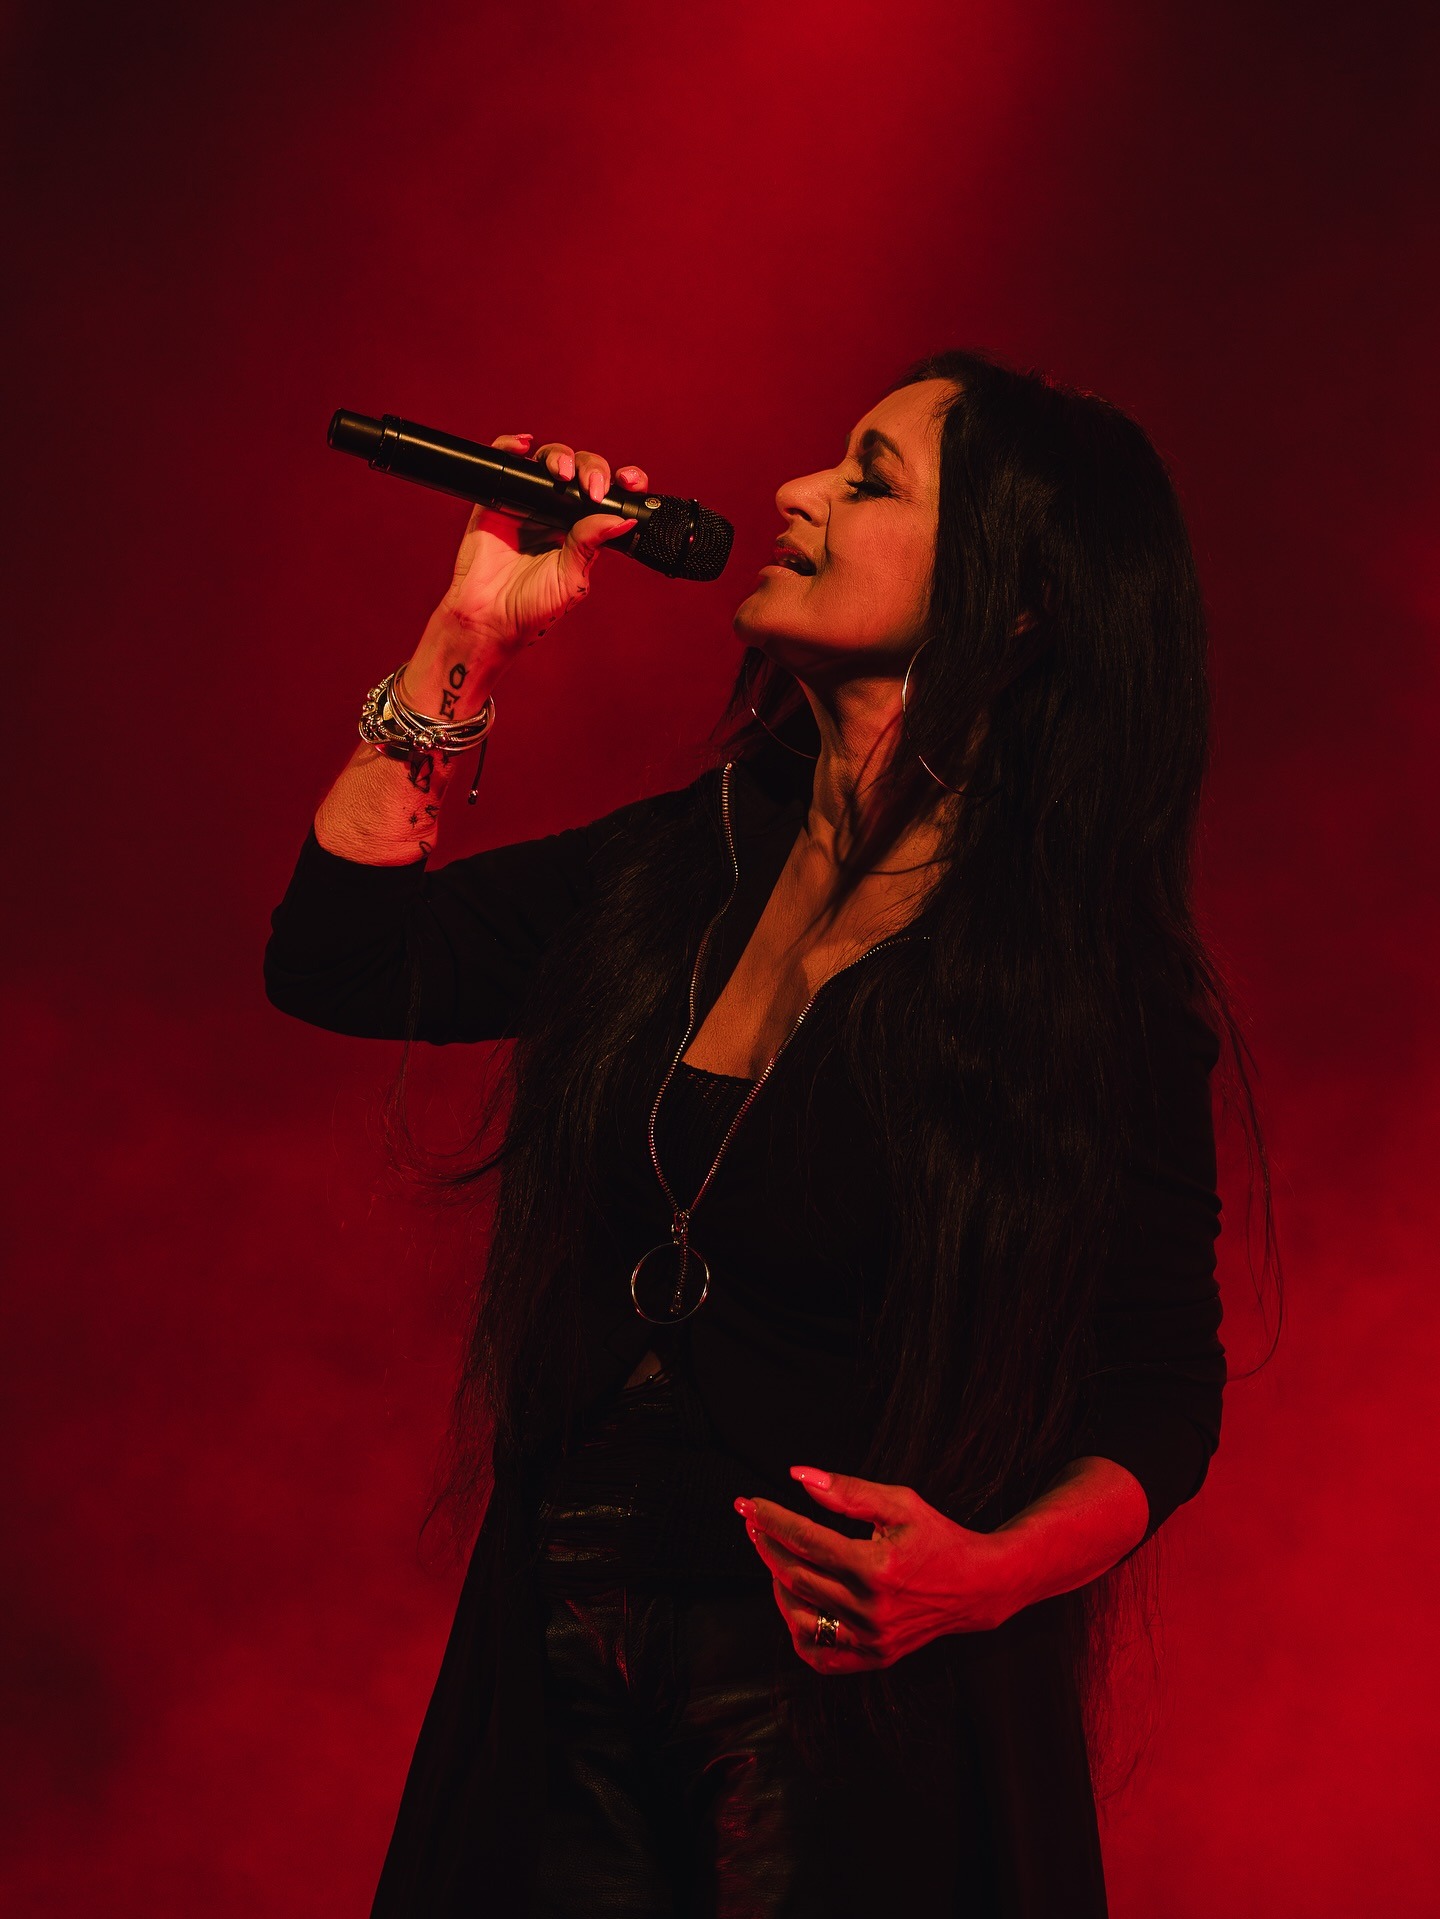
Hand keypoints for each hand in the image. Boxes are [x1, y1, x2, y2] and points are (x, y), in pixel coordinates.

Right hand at [439, 433, 649, 651]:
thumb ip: (591, 544)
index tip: (628, 482)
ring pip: (548, 460)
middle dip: (591, 468)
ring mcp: (527, 501)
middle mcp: (558, 511)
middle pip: (581, 469)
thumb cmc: (531, 607)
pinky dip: (512, 444)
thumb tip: (623, 519)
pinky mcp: (497, 497)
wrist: (487, 618)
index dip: (621, 482)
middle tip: (591, 488)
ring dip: (559, 455)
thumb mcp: (570, 577)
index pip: (609, 495)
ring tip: (561, 472)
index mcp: (583, 530)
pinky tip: (523, 445)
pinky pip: (505, 459)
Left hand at [735, 1468, 1025, 1673]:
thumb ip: (847, 1492)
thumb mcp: (900, 1503)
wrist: (979, 1587)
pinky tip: (795, 1602)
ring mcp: (872, 1640)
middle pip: (795, 1576)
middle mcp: (871, 1609)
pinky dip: (798, 1630)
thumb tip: (799, 1477)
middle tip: (754, 1522)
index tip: (747, 1504)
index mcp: (876, 1568)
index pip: (805, 1540)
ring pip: (799, 1617)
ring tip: (775, 1556)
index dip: (771, 1519)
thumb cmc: (938, 1538)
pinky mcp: (875, 1658)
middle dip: (766, 1544)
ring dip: (776, 1584)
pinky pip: (820, 1655)